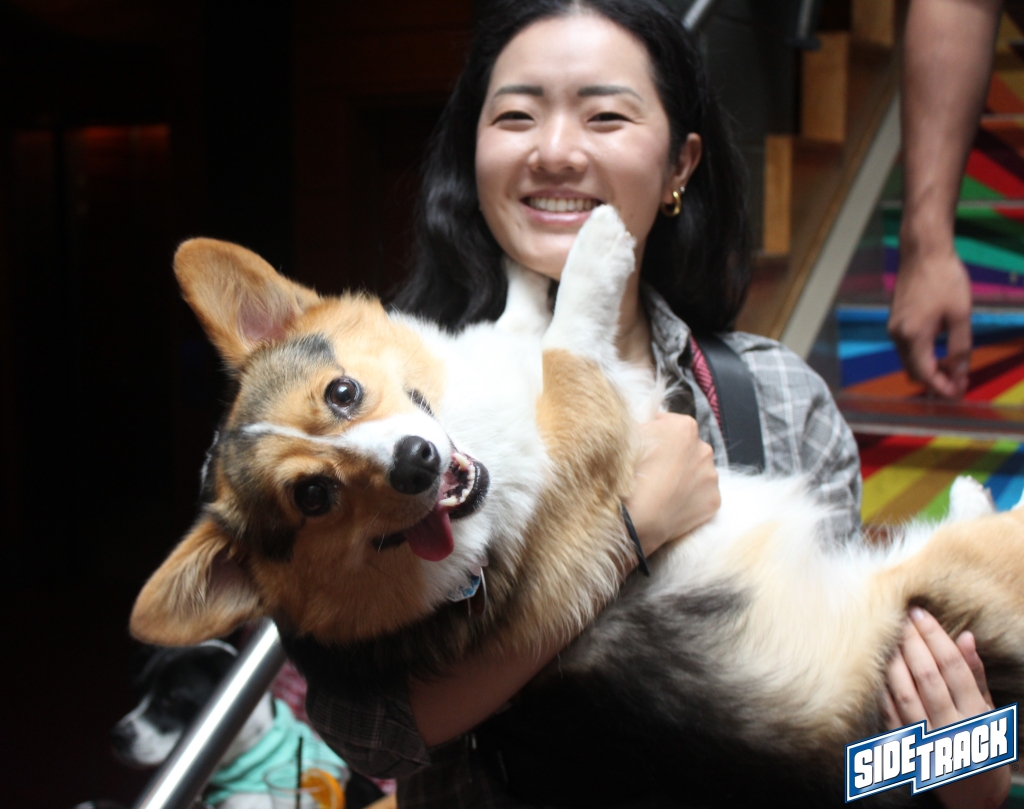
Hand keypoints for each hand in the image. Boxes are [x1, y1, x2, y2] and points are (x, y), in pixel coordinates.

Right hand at [623, 413, 719, 556]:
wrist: (637, 515)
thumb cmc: (628, 472)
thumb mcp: (629, 436)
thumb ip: (645, 429)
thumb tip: (647, 432)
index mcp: (684, 427)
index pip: (671, 425)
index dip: (656, 435)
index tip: (645, 449)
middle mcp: (704, 448)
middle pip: (689, 449)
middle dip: (675, 457)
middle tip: (654, 472)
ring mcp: (711, 476)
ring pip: (699, 473)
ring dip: (685, 478)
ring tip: (663, 492)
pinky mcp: (714, 502)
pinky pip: (702, 496)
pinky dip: (690, 499)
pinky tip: (672, 506)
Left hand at [883, 607, 1009, 808]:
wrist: (975, 800)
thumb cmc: (985, 748)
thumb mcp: (991, 714)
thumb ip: (976, 676)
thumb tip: (966, 637)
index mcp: (976, 716)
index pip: (953, 668)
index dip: (935, 637)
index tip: (920, 613)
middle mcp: (952, 728)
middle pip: (927, 677)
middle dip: (912, 643)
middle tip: (899, 615)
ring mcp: (927, 741)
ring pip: (905, 694)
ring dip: (894, 661)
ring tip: (887, 634)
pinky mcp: (907, 750)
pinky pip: (890, 715)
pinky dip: (882, 689)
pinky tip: (876, 666)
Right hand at [888, 248, 971, 397]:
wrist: (923, 252)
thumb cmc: (945, 280)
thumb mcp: (960, 315)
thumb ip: (960, 348)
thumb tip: (959, 373)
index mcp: (913, 336)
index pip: (925, 374)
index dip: (942, 388)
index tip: (959, 393)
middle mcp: (898, 336)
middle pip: (914, 372)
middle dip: (935, 382)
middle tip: (960, 383)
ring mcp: (894, 328)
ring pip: (910, 361)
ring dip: (929, 369)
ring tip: (954, 368)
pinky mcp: (897, 321)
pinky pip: (908, 348)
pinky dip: (923, 356)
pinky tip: (941, 351)